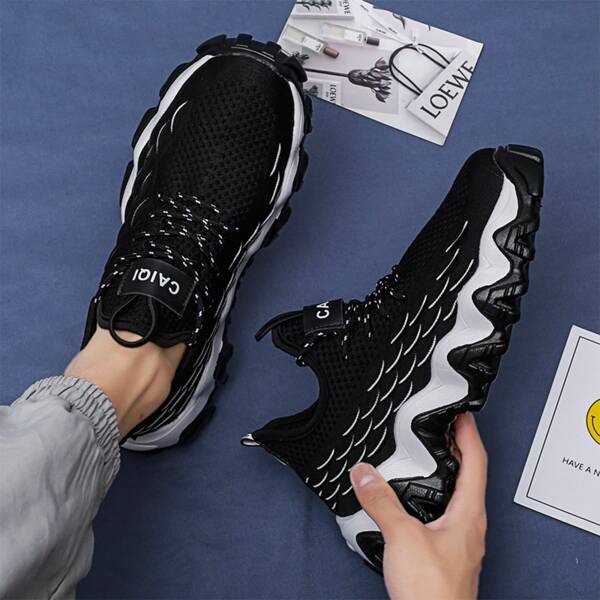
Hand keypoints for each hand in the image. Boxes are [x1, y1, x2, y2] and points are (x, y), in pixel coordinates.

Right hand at [350, 413, 486, 599]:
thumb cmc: (433, 593)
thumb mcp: (402, 537)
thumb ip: (381, 501)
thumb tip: (364, 473)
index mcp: (468, 514)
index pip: (477, 462)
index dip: (469, 434)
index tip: (463, 414)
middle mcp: (469, 525)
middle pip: (470, 476)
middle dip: (458, 450)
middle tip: (445, 430)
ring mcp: (460, 540)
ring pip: (458, 496)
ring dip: (448, 473)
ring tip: (432, 458)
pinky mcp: (447, 553)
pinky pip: (445, 514)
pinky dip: (434, 496)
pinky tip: (417, 501)